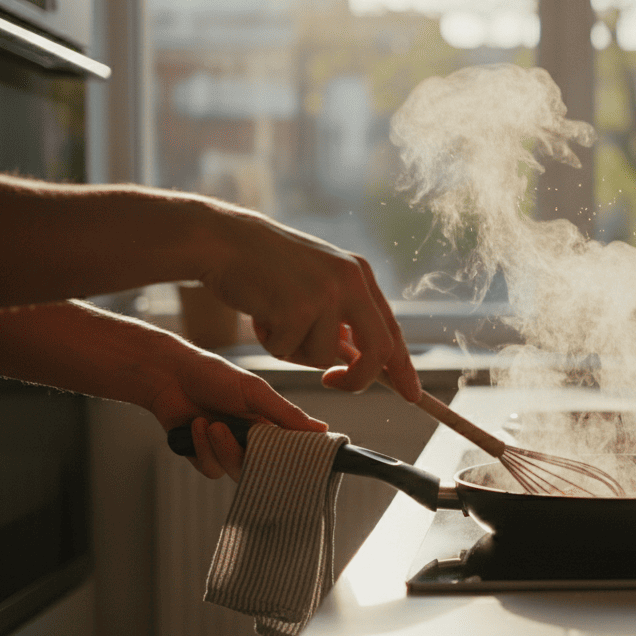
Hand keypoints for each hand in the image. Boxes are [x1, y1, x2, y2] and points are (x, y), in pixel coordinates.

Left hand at [148, 346, 327, 481]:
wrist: (170, 376)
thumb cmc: (213, 376)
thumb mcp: (255, 392)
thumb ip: (286, 414)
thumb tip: (322, 429)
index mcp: (269, 423)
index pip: (291, 450)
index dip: (294, 458)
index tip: (299, 462)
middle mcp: (251, 439)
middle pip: (262, 467)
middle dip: (246, 453)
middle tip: (239, 433)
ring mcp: (226, 449)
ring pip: (235, 471)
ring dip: (220, 448)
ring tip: (209, 423)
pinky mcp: (203, 456)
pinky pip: (211, 469)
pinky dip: (201, 448)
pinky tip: (195, 425)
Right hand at [198, 206, 422, 398]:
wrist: (223, 241)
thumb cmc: (266, 267)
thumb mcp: (317, 283)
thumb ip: (342, 318)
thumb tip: (358, 362)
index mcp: (360, 275)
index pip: (391, 330)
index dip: (402, 367)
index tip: (412, 394)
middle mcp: (350, 282)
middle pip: (377, 352)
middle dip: (357, 380)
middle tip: (331, 383)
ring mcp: (325, 294)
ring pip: (322, 357)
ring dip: (294, 349)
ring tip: (273, 318)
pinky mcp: (296, 308)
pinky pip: (287, 351)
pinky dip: (270, 342)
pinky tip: (259, 313)